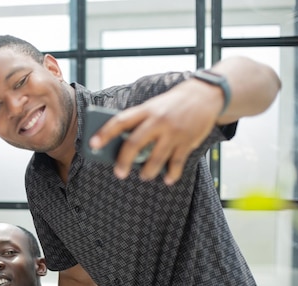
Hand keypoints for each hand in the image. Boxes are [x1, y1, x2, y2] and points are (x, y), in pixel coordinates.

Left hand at [89, 78, 222, 184]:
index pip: (120, 121)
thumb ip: (139, 125)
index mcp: (146, 110)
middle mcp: (158, 120)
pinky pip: (177, 163)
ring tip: (144, 176)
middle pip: (135, 143)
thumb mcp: (153, 108)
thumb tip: (124, 151)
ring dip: (147, 172)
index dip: (105, 133)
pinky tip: (167, 179)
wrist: (205, 95)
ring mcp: (173, 132)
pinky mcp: (188, 141)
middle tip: (119, 173)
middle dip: (124, 161)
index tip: (92, 145)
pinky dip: (171, 174)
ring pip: (155, 158)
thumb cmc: (171, 105)